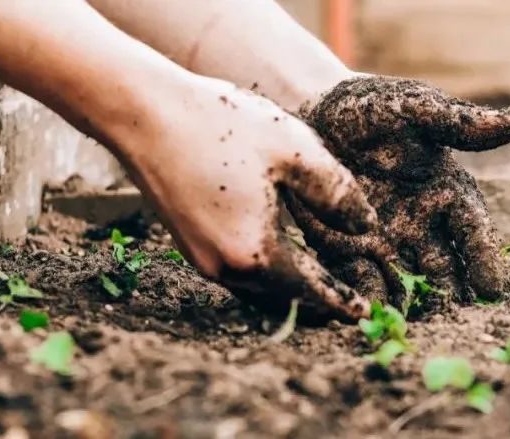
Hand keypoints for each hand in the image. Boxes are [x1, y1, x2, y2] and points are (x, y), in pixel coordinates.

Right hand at [115, 75, 375, 319]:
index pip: (311, 290)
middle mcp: (225, 267)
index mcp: (256, 253)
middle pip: (283, 296)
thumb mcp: (294, 151)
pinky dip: (264, 269)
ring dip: (289, 286)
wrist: (143, 113)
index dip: (341, 301)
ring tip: (319, 279)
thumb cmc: (221, 126)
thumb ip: (337, 193)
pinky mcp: (187, 242)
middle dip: (316, 299)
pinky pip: (237, 269)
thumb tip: (366, 226)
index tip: (365, 312)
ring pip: (258, 286)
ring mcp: (201, 258)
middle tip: (348, 300)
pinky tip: (279, 251)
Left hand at [294, 75, 509, 310]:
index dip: (484, 258)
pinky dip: (369, 298)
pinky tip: (372, 314)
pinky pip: (363, 280)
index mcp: (447, 192)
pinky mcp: (348, 250)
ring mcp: (387, 241)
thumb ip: (459, 122)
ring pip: (408, 282)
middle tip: (458, 322)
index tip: (492, 288)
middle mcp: (423, 224)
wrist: (312, 113)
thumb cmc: (371, 107)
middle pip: (445, 268)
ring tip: (417, 327)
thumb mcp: (414, 108)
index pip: (473, 231)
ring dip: (414, 304)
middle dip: (452, 295)